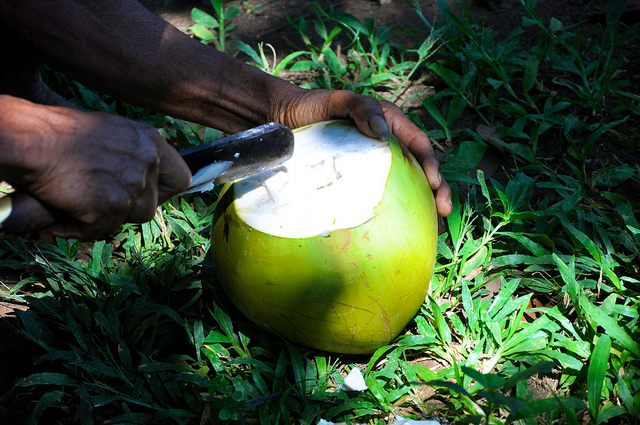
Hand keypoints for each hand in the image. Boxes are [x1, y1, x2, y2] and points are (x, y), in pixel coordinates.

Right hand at [2, 98, 190, 238]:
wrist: (30, 139)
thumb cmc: (61, 133)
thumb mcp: (112, 132)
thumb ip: (135, 155)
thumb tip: (144, 180)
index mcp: (150, 143)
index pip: (182, 178)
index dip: (165, 191)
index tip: (150, 194)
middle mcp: (146, 164)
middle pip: (152, 205)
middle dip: (128, 208)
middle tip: (102, 198)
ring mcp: (129, 188)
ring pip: (129, 220)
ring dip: (105, 218)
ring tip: (79, 204)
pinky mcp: (107, 208)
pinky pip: (97, 231)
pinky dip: (77, 228)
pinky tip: (62, 214)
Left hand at [271, 89, 452, 217]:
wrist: (280, 120)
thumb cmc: (310, 106)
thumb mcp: (336, 101)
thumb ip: (360, 108)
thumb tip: (383, 131)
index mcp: (388, 122)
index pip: (418, 144)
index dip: (432, 163)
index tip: (435, 184)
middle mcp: (385, 143)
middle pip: (419, 168)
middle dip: (437, 189)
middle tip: (443, 210)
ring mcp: (371, 163)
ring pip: (404, 183)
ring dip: (420, 203)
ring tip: (431, 226)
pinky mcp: (356, 178)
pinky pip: (377, 194)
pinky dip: (392, 209)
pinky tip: (394, 228)